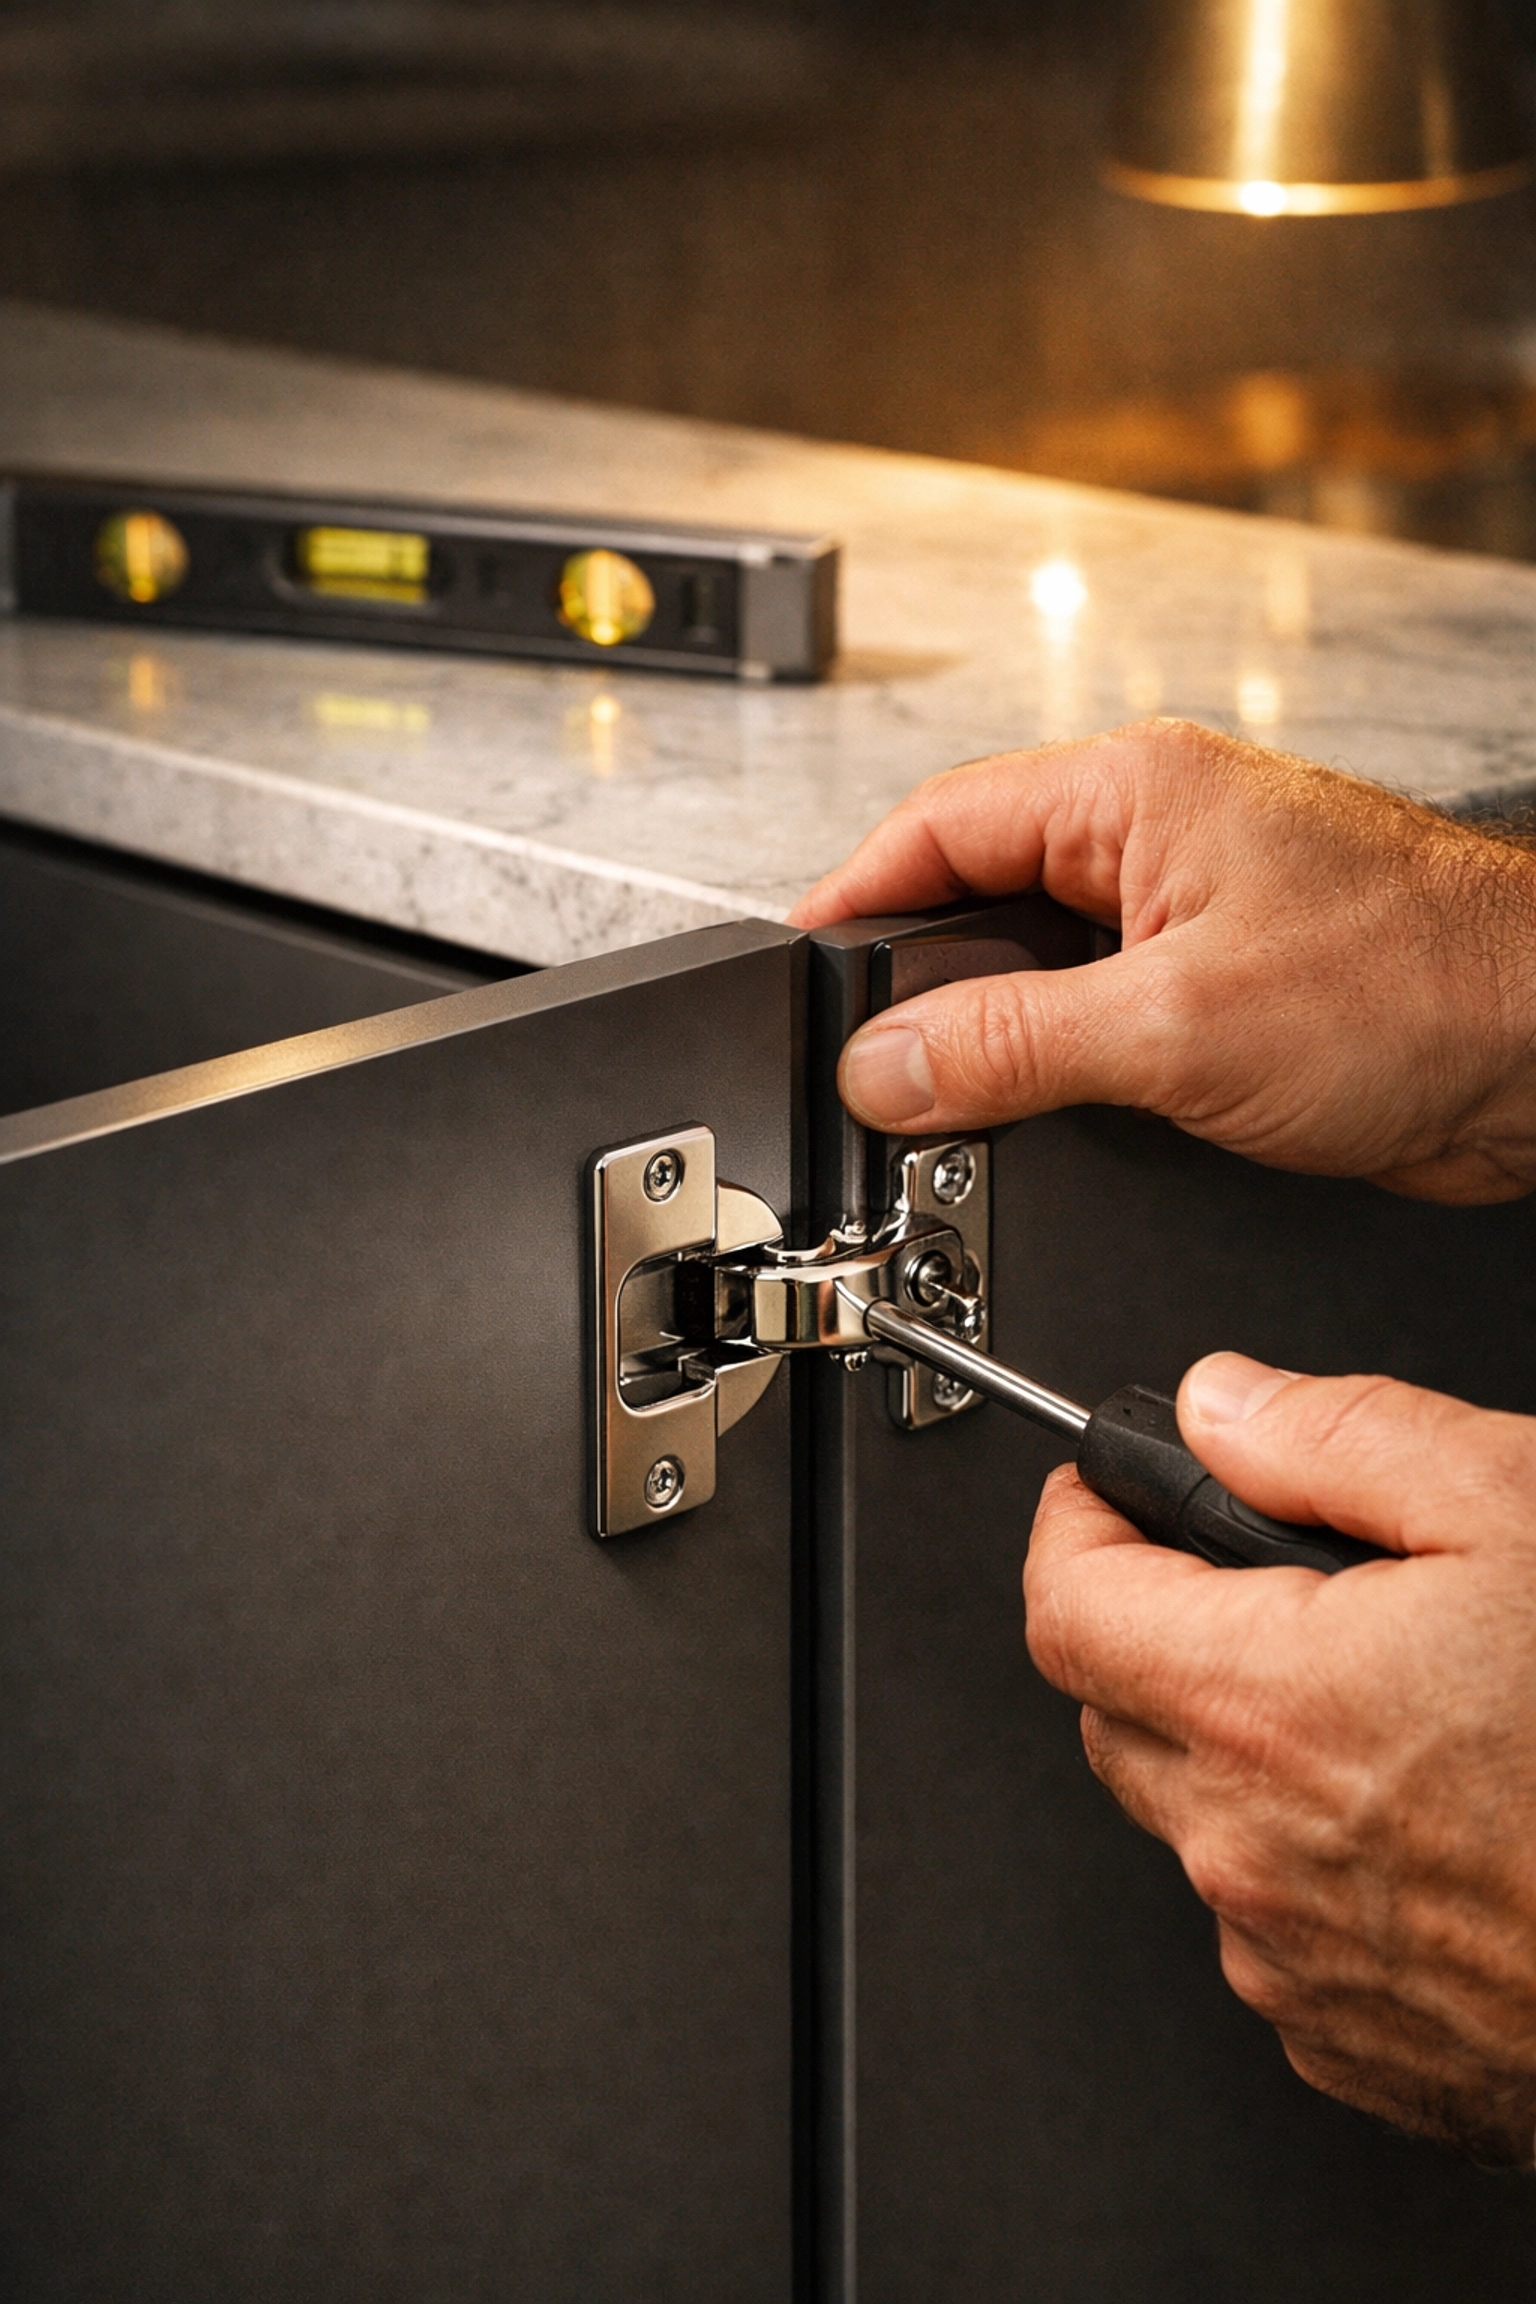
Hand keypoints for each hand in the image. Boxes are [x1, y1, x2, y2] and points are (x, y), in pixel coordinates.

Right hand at [786, 720, 1535, 1202]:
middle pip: (974, 898)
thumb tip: (888, 1067)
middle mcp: (1155, 838)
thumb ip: (1012, 1044)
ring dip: (990, 1037)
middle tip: (872, 1070)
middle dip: (917, 988)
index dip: (851, 901)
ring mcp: (1187, 914)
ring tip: (949, 1101)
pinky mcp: (1219, 991)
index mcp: (1133, 791)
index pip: (937, 824)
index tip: (798, 977)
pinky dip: (1054, 1070)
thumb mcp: (1178, 1026)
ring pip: (1034, 968)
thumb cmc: (1425, 984)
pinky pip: (1096, 1021)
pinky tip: (1043, 1114)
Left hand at [1024, 1350, 1535, 2162]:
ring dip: (1245, 1753)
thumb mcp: (1517, 1509)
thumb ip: (1338, 1437)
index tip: (1103, 1495)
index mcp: (1270, 1706)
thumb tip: (1221, 1406)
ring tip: (1393, 1713)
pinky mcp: (1355, 2049)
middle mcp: (1253, 1850)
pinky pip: (1275, 1929)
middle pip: (1112, 1710)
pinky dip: (1314, 1865)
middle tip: (1269, 1589)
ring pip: (1196, 1822)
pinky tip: (1431, 1825)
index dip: (1076, 1523)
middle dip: (1159, 1628)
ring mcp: (1298, 1966)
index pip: (1063, 1602)